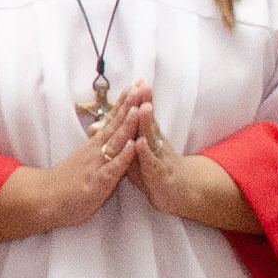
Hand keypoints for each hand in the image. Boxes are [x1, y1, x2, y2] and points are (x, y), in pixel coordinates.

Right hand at [13, 96, 141, 233]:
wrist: (44, 202)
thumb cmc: (66, 184)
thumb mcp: (84, 162)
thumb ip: (96, 149)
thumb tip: (104, 134)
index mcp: (95, 147)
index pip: (111, 121)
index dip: (123, 104)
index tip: (133, 86)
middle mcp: (96, 151)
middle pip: (115, 125)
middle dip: (128, 105)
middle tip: (139, 86)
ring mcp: (96, 165)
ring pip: (115, 142)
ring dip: (128, 124)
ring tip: (138, 107)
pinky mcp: (97, 183)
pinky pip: (112, 168)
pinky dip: (124, 157)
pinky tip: (133, 145)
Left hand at [126, 81, 260, 232]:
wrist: (181, 196)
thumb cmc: (154, 174)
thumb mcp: (135, 155)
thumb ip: (119, 140)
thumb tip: (96, 125)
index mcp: (147, 138)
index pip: (138, 116)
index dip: (134, 100)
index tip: (132, 81)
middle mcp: (155, 145)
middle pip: (148, 121)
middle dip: (144, 102)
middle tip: (141, 84)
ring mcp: (159, 159)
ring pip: (152, 138)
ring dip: (147, 123)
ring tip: (143, 106)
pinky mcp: (160, 175)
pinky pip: (151, 163)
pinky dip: (145, 154)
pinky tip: (140, 143)